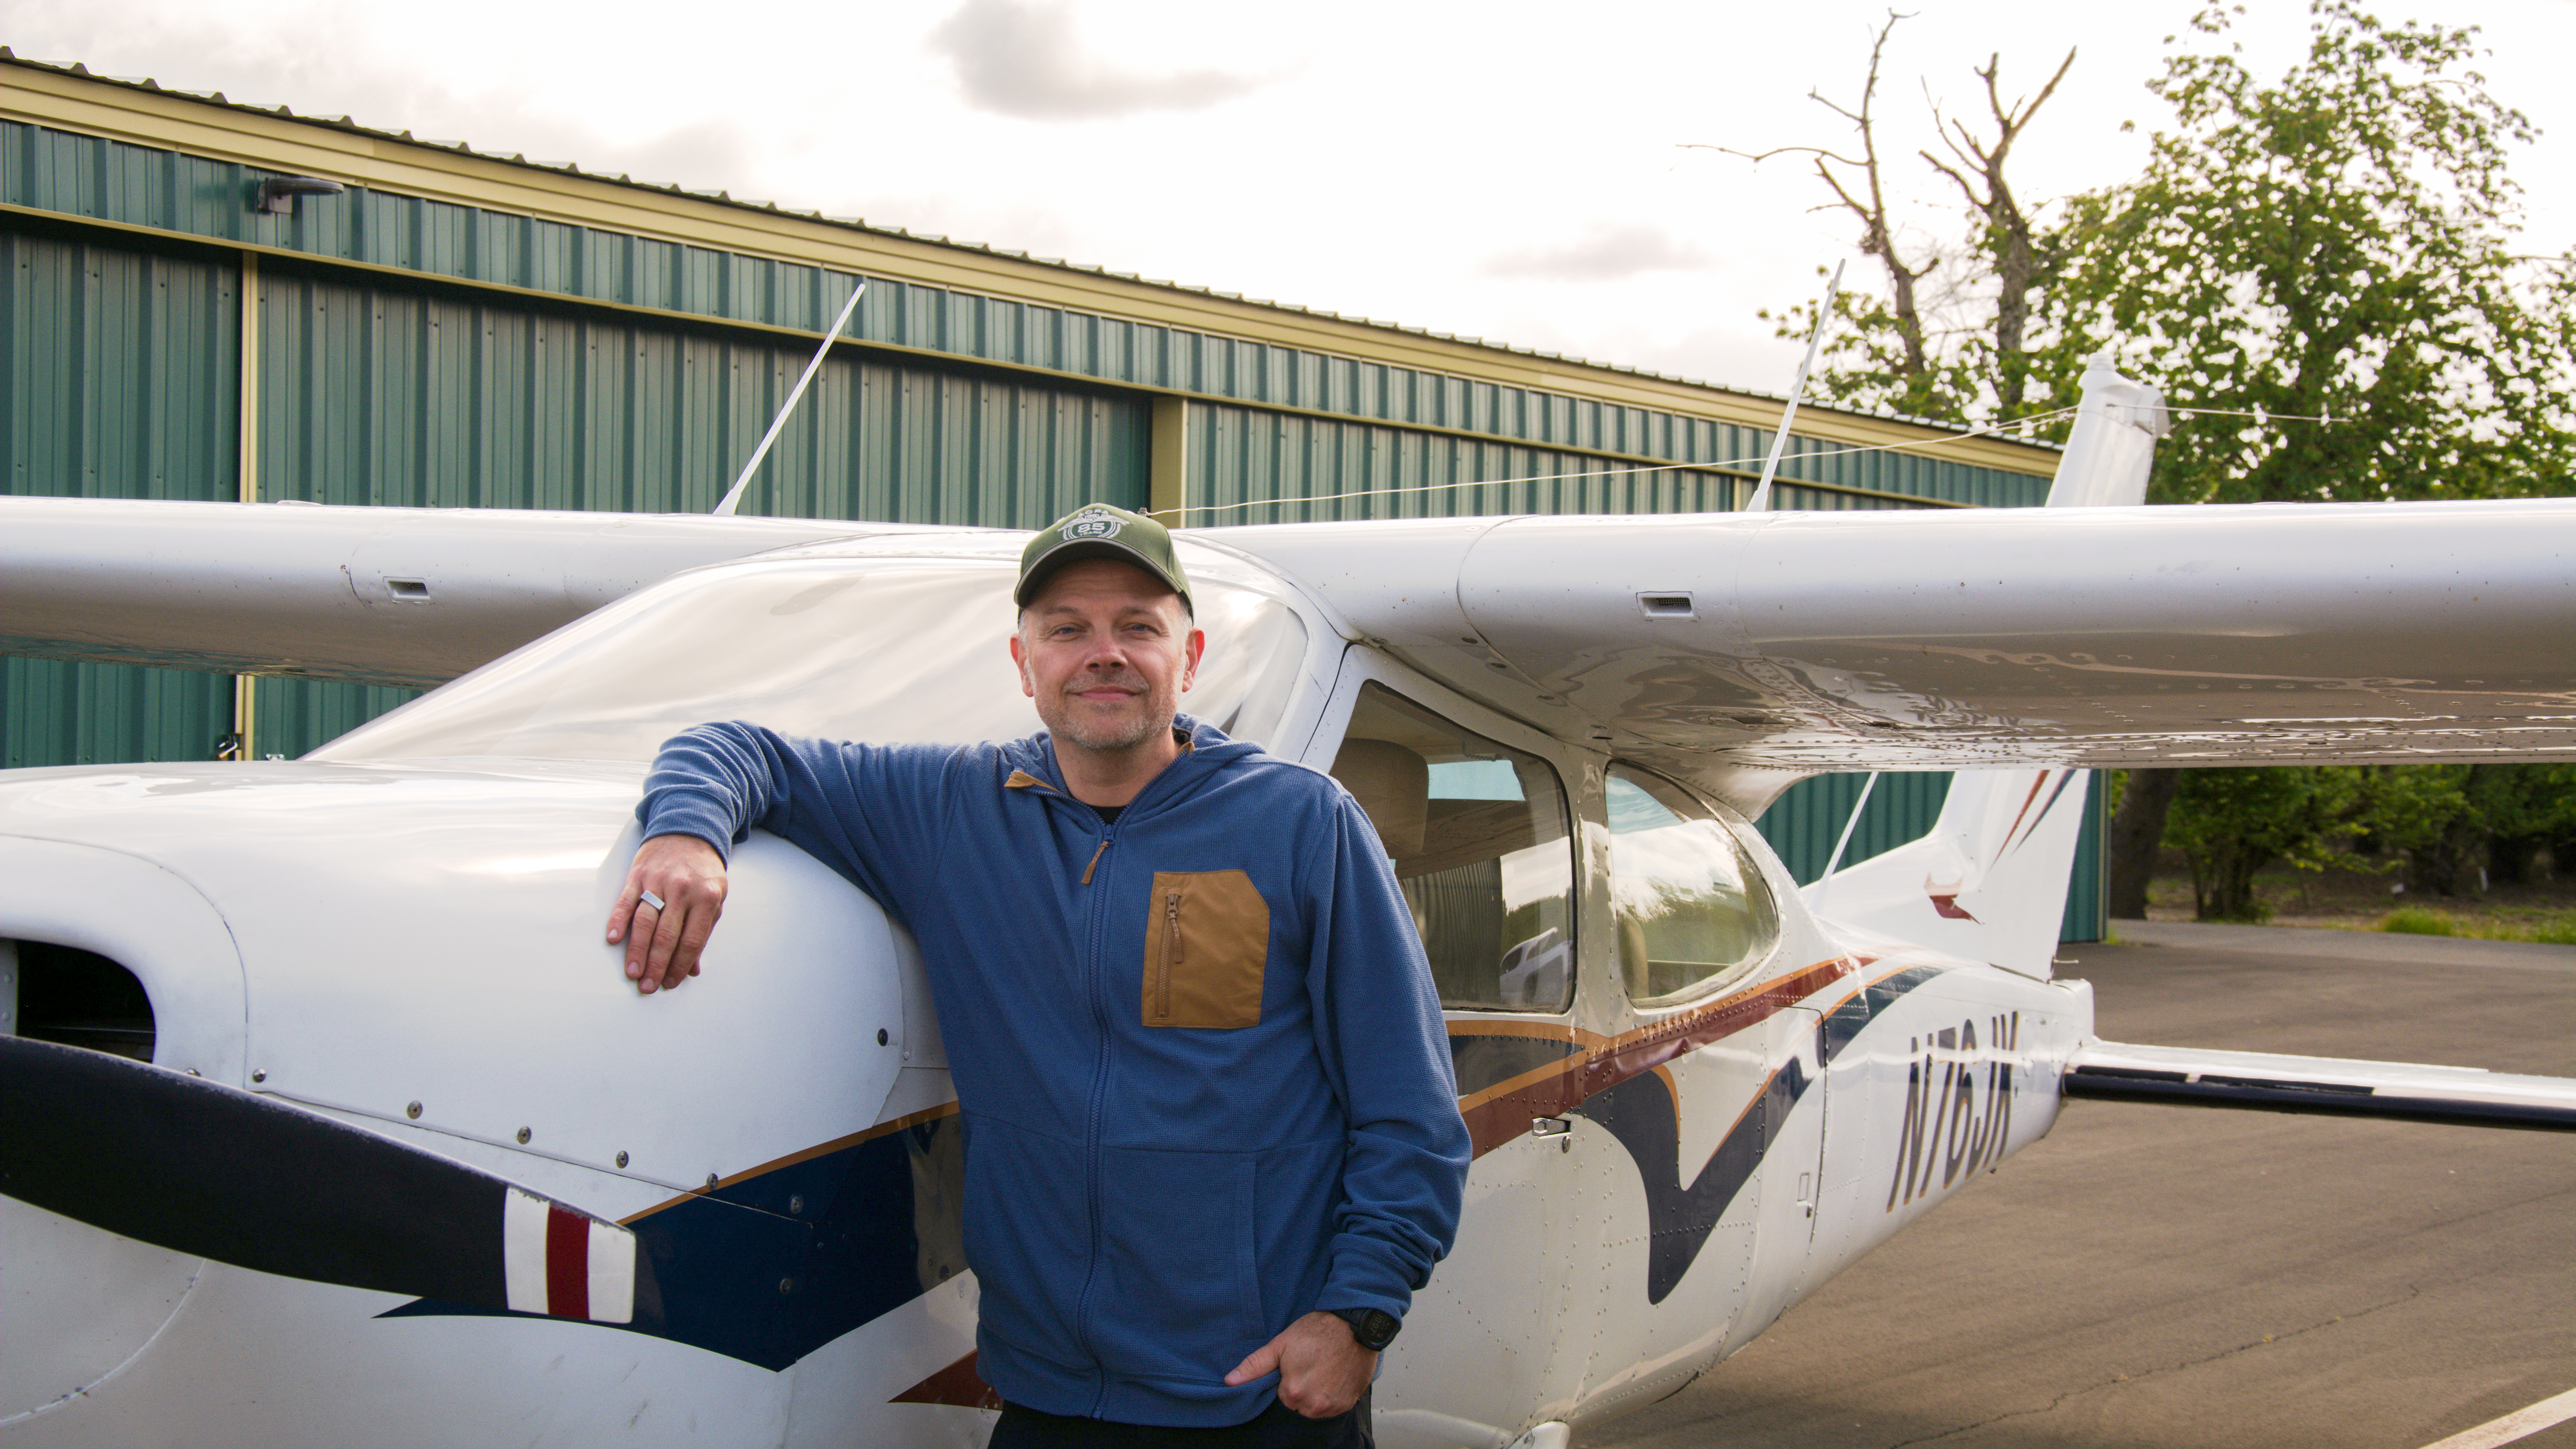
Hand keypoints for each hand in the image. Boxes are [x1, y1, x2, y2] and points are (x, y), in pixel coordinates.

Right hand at [607, 834, 728, 994]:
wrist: (688, 830)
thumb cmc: (702, 870)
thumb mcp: (715, 898)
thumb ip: (703, 931)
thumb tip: (693, 968)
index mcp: (707, 897)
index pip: (692, 940)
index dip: (680, 965)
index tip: (671, 982)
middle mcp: (683, 890)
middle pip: (667, 935)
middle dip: (656, 965)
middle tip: (648, 986)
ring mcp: (658, 882)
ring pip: (645, 922)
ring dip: (637, 950)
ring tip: (632, 973)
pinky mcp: (638, 875)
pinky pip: (626, 901)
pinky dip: (617, 921)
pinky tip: (612, 939)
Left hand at [1224, 1310, 1375, 1418]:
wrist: (1354, 1324)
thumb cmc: (1318, 1331)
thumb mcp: (1281, 1344)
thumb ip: (1255, 1365)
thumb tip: (1230, 1381)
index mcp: (1292, 1392)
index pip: (1281, 1397)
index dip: (1287, 1379)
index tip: (1296, 1365)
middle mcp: (1313, 1405)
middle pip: (1298, 1404)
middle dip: (1301, 1388)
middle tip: (1311, 1365)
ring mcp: (1332, 1406)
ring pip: (1315, 1407)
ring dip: (1317, 1393)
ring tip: (1324, 1369)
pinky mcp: (1348, 1403)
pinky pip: (1333, 1406)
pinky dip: (1332, 1395)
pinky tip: (1334, 1375)